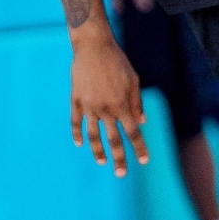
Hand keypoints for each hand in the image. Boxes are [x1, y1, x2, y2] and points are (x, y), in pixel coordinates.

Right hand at [70, 36, 149, 176]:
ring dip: (97, 151)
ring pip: (93, 135)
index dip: (139, 148)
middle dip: (119, 158)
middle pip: (113, 139)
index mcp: (122, 104)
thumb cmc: (117, 61)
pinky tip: (79, 143)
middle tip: (121, 173)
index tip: (143, 161)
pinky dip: (77, 133)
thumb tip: (141, 121)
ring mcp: (89, 105)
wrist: (93, 46)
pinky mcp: (76, 99)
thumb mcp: (133, 80)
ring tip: (102, 161)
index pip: (133, 132)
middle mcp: (106, 108)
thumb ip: (136, 102)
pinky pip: (75, 121)